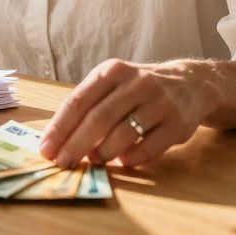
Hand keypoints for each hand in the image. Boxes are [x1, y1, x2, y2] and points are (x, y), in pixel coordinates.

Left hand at [38, 58, 218, 168]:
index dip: (60, 127)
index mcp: (112, 71)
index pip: (78, 101)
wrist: (190, 84)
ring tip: (94, 160)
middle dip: (76, 144)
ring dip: (103, 153)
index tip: (46, 149)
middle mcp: (136, 83)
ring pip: (123, 134)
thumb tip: (56, 139)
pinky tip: (122, 160)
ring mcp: (159, 102)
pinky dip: (130, 159)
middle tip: (62, 163)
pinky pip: (148, 148)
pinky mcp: (177, 123)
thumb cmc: (138, 89)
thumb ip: (88, 105)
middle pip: (98, 118)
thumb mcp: (112, 84)